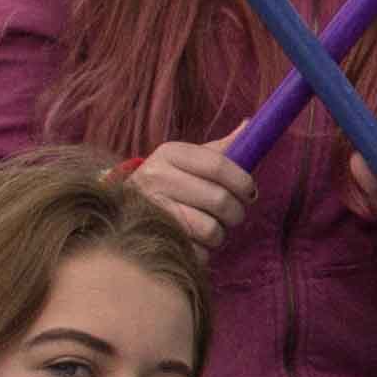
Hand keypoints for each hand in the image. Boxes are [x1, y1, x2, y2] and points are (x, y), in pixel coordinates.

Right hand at [128, 136, 255, 249]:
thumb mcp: (190, 160)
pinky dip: (204, 251)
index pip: (219, 166)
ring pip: (211, 229)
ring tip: (210, 227)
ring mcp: (152, 209)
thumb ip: (220, 149)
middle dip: (236, 212)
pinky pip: (198, 252)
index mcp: (170, 153)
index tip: (250, 192)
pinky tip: (194, 241)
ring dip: (220, 234)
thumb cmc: (171, 181)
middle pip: (220, 200)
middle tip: (231, 214)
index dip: (243, 182)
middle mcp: (156, 177)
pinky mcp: (153, 239)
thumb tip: (249, 125)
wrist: (126, 207)